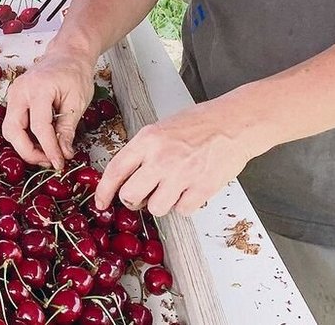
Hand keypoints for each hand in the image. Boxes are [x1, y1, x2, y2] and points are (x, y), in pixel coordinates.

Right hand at [1, 47, 95, 171]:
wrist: (67, 55)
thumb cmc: (74, 73)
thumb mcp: (77, 102)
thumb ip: (67, 129)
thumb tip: (64, 153)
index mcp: (39, 88)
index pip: (39, 127)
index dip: (48, 149)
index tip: (59, 163)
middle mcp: (20, 91)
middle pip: (13, 130)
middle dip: (28, 152)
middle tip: (48, 161)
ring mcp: (14, 94)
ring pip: (9, 129)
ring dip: (25, 146)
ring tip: (46, 153)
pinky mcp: (14, 99)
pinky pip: (14, 123)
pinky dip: (24, 136)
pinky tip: (40, 142)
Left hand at [93, 99, 256, 216]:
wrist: (233, 124)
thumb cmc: (200, 123)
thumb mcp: (161, 129)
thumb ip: (142, 151)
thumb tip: (126, 176)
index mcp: (147, 140)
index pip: (115, 170)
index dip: (104, 191)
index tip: (101, 202)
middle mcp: (161, 158)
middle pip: (130, 196)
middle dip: (133, 200)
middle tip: (142, 195)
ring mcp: (181, 175)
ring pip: (156, 209)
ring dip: (161, 203)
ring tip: (172, 188)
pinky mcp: (202, 188)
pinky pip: (182, 211)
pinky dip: (184, 204)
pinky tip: (190, 189)